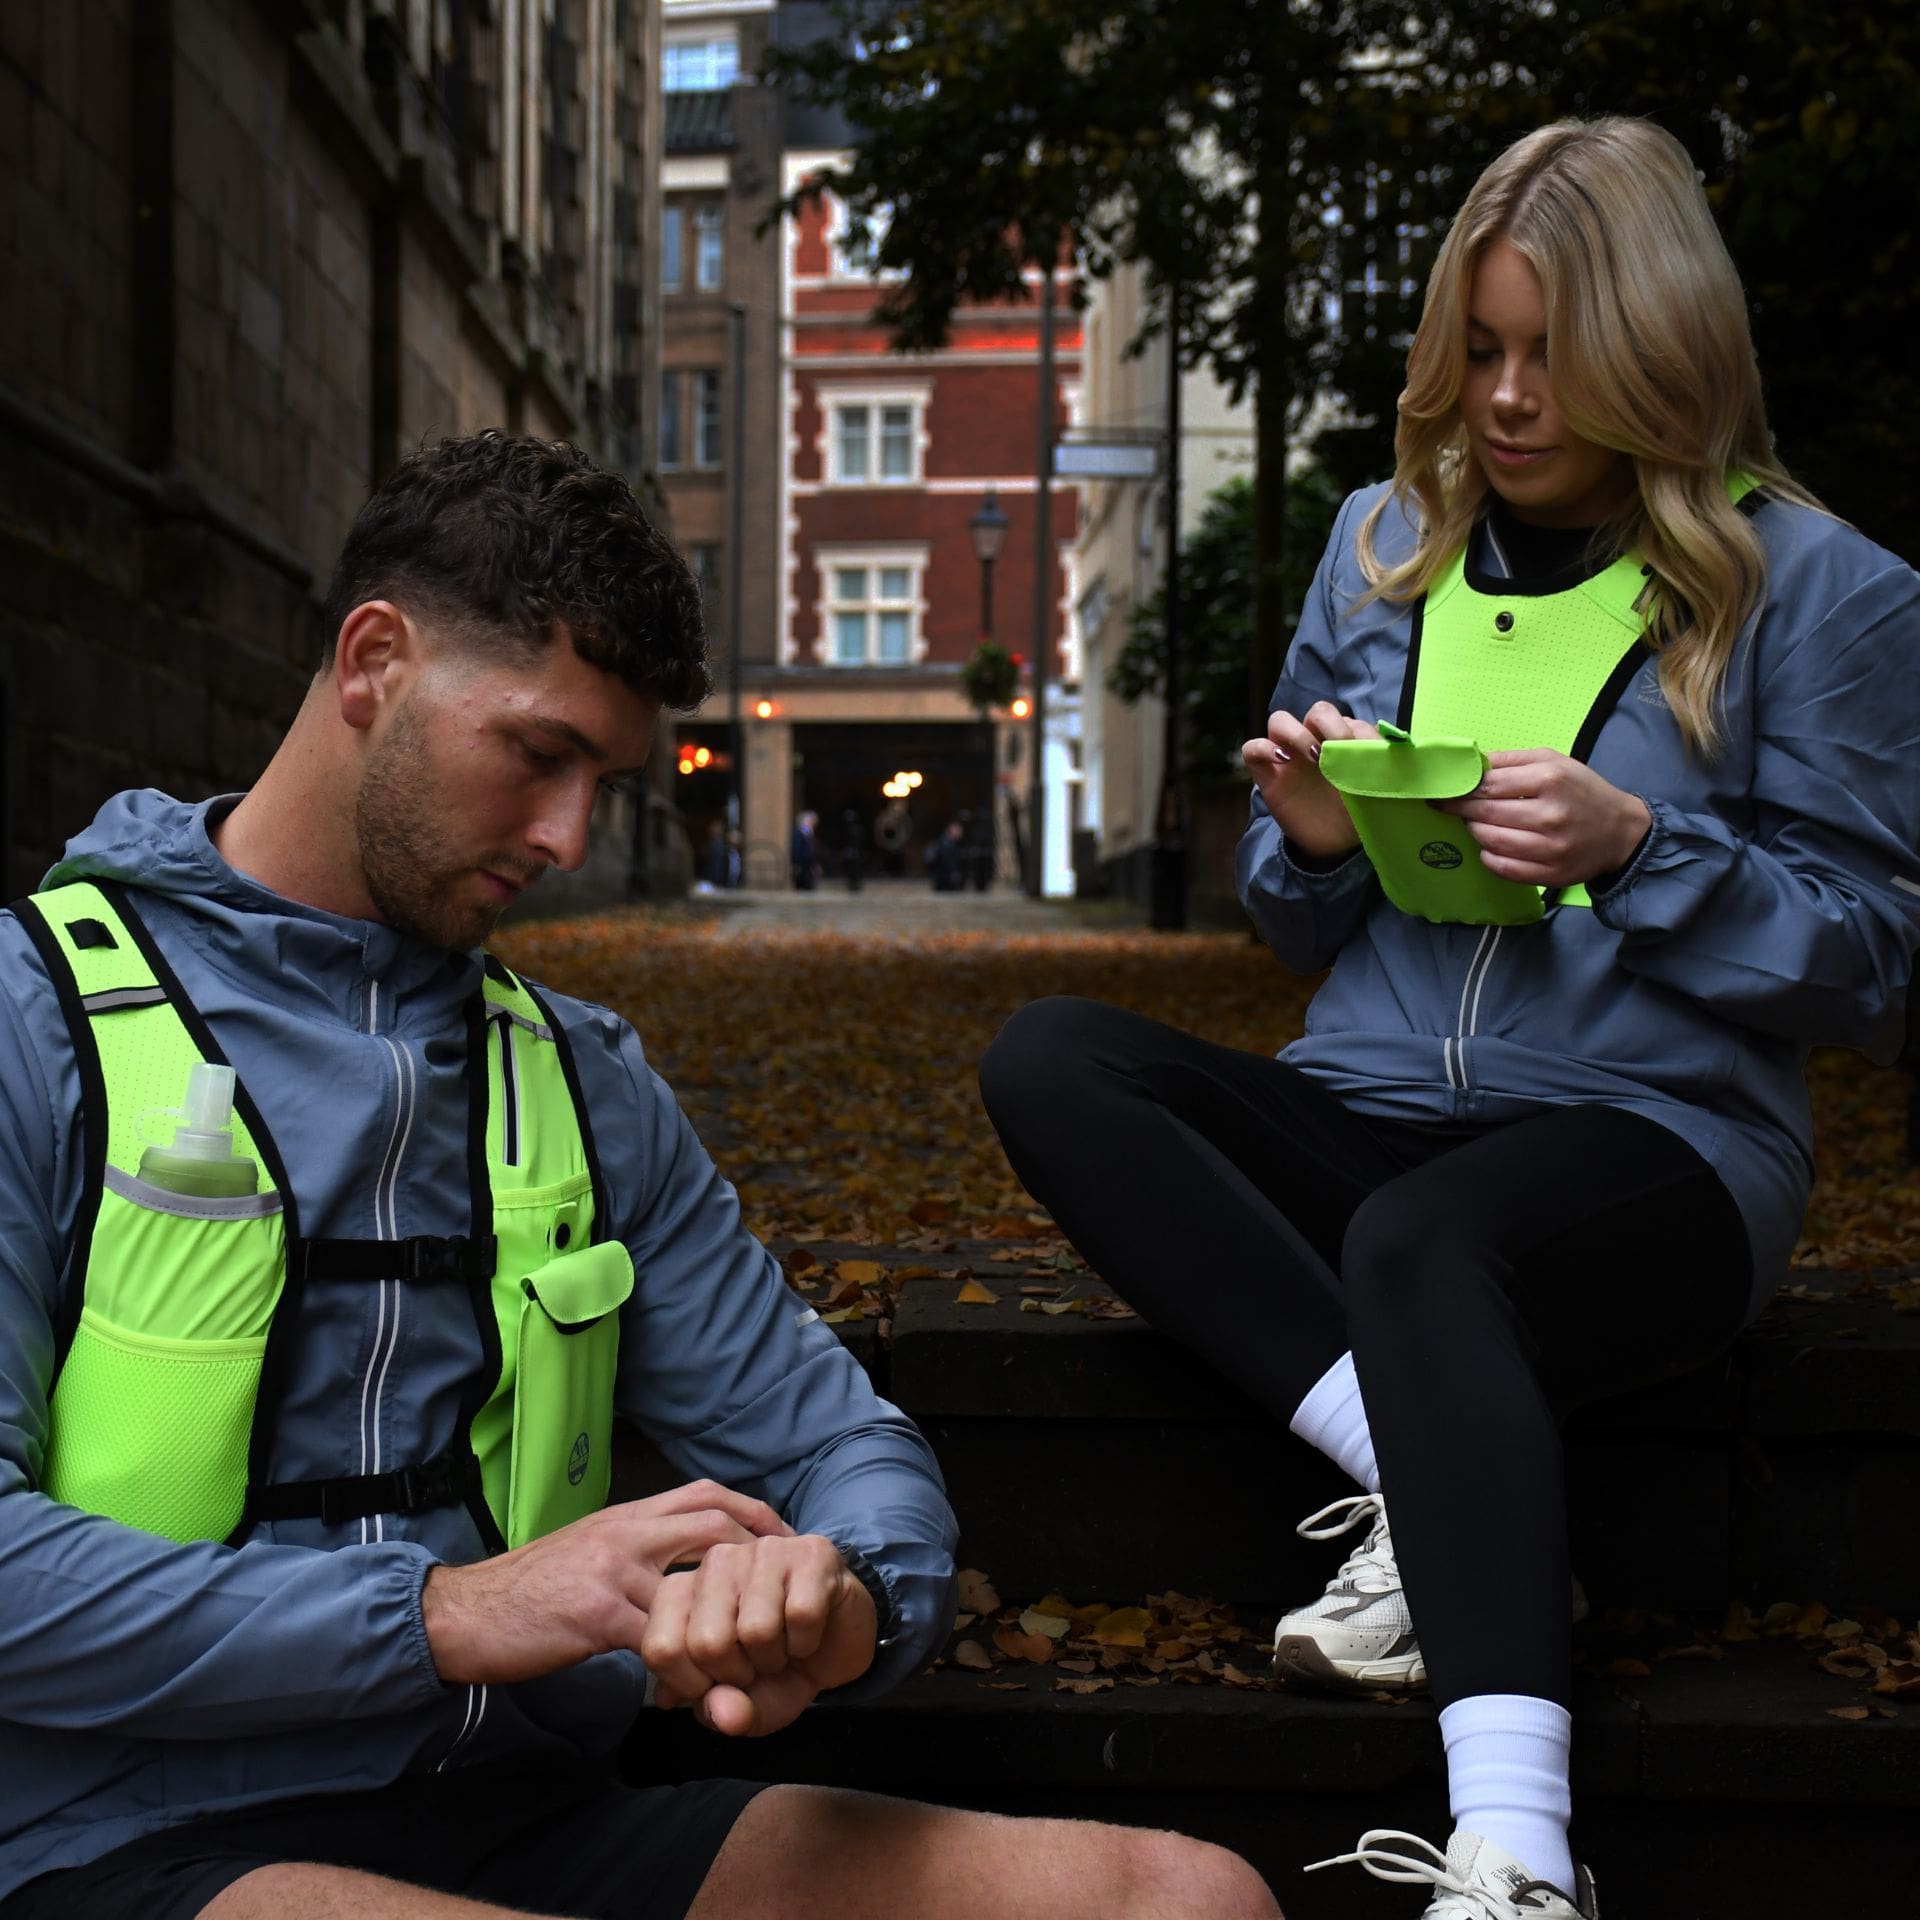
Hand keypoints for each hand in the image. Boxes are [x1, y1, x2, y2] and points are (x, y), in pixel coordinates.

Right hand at [421, 1480, 791, 1686]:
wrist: (464, 1612)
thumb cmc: (530, 1589)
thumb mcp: (590, 1549)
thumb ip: (637, 1548)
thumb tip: (683, 1563)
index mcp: (628, 1515)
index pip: (708, 1495)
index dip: (755, 1515)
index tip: (784, 1541)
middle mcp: (626, 1532)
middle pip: (716, 1527)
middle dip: (761, 1560)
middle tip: (787, 1598)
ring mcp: (612, 1569)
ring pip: (695, 1589)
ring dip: (730, 1625)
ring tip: (751, 1656)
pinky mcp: (595, 1613)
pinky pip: (659, 1640)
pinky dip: (684, 1667)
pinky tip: (692, 1690)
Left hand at [640, 1533, 877, 1737]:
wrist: (835, 1646)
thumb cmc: (777, 1670)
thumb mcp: (741, 1706)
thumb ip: (721, 1713)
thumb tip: (720, 1713)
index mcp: (683, 1591)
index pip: (660, 1647)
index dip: (691, 1686)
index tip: (716, 1686)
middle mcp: (717, 1561)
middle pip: (707, 1642)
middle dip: (739, 1674)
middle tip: (755, 1664)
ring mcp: (764, 1550)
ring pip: (756, 1630)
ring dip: (777, 1658)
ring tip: (782, 1646)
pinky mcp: (811, 1552)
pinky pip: (802, 1615)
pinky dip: (808, 1641)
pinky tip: (808, 1631)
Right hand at [1241, 702, 1380, 859]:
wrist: (1336, 845)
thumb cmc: (1357, 811)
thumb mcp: (1375, 786)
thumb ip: (1377, 760)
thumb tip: (1379, 740)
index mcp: (1342, 740)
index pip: (1345, 717)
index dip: (1353, 729)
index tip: (1363, 750)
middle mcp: (1315, 741)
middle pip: (1316, 711)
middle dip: (1329, 724)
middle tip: (1337, 748)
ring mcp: (1289, 756)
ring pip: (1280, 721)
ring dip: (1297, 733)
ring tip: (1313, 757)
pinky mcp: (1268, 774)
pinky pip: (1252, 749)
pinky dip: (1263, 748)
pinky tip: (1281, 760)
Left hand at [1432, 749, 1650, 887]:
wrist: (1621, 831)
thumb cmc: (1582, 791)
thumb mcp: (1554, 761)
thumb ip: (1511, 759)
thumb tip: (1471, 762)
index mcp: (1548, 780)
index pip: (1487, 786)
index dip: (1460, 788)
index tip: (1443, 789)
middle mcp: (1549, 815)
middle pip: (1484, 814)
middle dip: (1460, 810)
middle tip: (1448, 806)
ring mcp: (1550, 848)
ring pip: (1490, 841)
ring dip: (1474, 831)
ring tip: (1475, 823)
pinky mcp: (1550, 874)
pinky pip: (1503, 868)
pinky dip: (1488, 857)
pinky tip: (1490, 846)